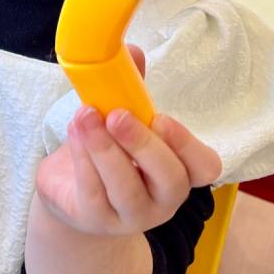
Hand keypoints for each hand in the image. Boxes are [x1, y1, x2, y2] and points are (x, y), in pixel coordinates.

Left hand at [36, 45, 221, 235]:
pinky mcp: (96, 221)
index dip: (188, 144)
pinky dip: (83, 159)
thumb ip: (131, 89)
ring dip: (104, 149)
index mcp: (179, 170)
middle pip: (169, 179)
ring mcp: (131, 216)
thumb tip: (131, 52)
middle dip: (143, 144)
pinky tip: (74, 133)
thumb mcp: (122, 118)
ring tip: (85, 116)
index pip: (204, 167)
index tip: (161, 117)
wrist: (69, 191)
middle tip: (117, 115)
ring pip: (126, 188)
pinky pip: (93, 192)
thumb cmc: (108, 150)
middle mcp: (163, 199)